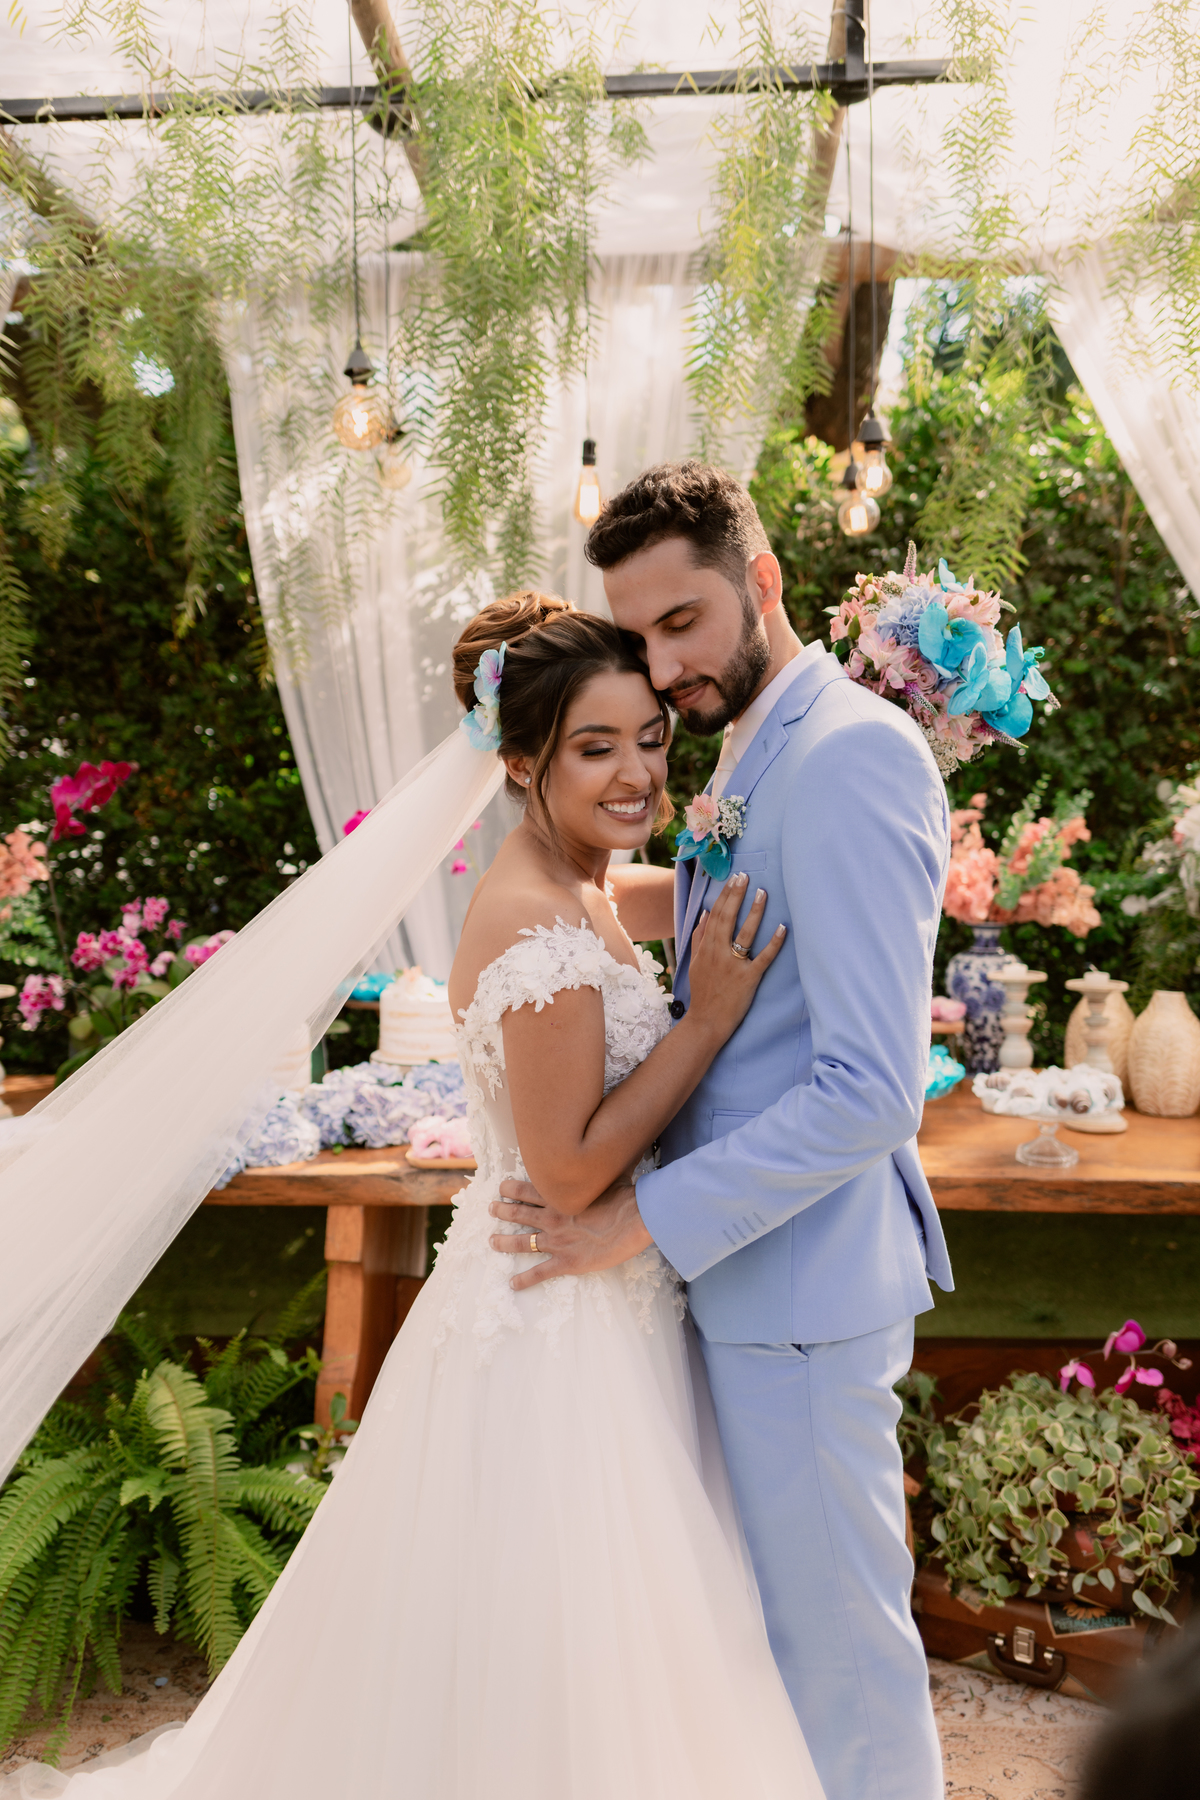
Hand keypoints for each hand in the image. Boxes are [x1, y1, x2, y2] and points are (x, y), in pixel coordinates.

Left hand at [489, 1176, 653, 1289]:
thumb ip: (598, 1167)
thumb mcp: (607, 1173)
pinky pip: (540, 1272)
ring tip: (492, 1241)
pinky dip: (525, 1279)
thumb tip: (605, 1147)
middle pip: (519, 1213)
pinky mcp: (567, 1262)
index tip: (502, 1187)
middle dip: (502, 1211)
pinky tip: (513, 1284)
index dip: (512, 1188)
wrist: (635, 1219)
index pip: (528, 1190)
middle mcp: (553, 1218)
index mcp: (560, 1197)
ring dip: (504, 1242)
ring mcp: (557, 1241)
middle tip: (491, 1209)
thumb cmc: (625, 1195)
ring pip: (522, 1242)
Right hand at [686, 870, 786, 1044]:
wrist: (706, 1021)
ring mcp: (734, 965)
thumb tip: (705, 913)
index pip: (715, 914)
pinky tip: (782, 927)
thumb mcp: (694, 962)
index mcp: (706, 947)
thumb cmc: (703, 992)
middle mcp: (718, 953)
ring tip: (763, 893)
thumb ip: (699, 938)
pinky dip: (773, 942)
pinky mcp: (749, 979)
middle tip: (746, 876)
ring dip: (755, 912)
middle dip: (737, 895)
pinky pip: (763, 957)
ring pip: (745, 934)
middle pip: (728, 918)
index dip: (725, 895)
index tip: (734, 878)